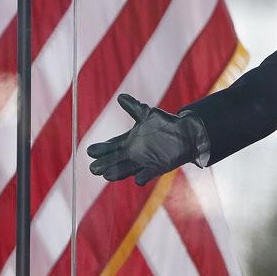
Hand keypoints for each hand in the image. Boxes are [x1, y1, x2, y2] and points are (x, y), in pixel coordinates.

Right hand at [87, 94, 203, 185]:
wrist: (186, 135)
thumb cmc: (166, 124)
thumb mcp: (148, 114)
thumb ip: (133, 107)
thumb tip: (120, 96)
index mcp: (130, 141)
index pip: (111, 146)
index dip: (101, 149)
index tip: (90, 151)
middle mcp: (134, 153)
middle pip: (115, 160)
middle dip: (105, 163)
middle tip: (93, 168)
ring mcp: (144, 162)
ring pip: (126, 169)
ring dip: (117, 172)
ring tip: (107, 175)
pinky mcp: (156, 168)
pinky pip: (145, 176)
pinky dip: (141, 177)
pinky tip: (137, 178)